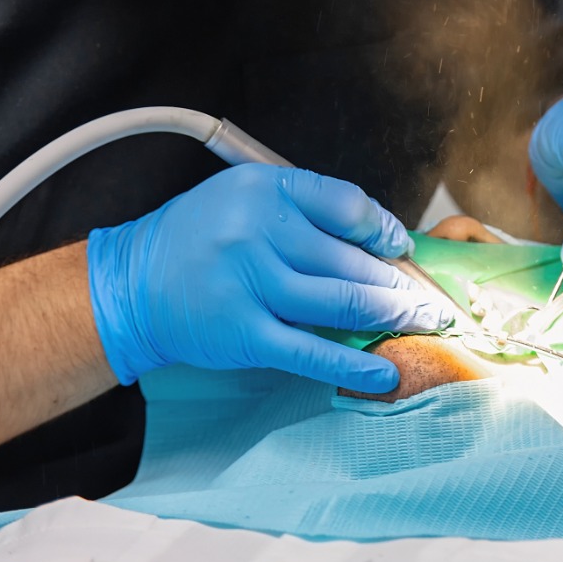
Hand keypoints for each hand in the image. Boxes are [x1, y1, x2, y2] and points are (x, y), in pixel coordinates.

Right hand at [87, 164, 450, 392]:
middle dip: (399, 283)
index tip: (400, 247)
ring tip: (422, 324)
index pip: (346, 204)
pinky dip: (354, 365)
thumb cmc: (200, 239)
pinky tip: (386, 372)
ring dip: (391, 316)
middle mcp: (256, 231)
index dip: (383, 230)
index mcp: (262, 189)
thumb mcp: (245, 199)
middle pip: (351, 259)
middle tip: (430, 299)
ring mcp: (250, 285)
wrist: (132, 285)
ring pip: (341, 303)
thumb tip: (381, 240)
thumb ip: (305, 211)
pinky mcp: (245, 334)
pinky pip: (311, 352)